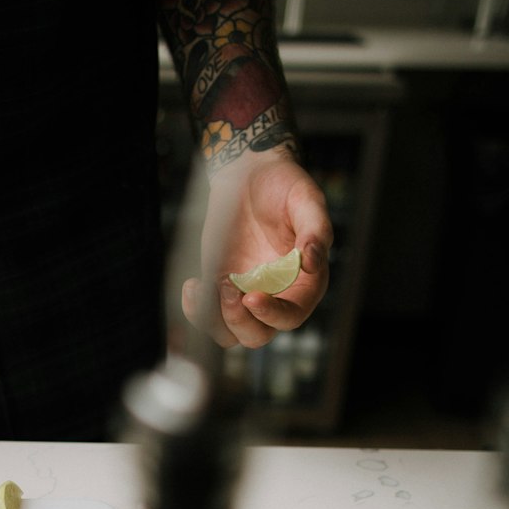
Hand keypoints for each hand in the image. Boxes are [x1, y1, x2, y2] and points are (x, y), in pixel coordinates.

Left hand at [181, 149, 331, 348]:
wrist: (251, 174)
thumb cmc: (284, 186)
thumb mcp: (305, 200)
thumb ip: (315, 230)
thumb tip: (312, 261)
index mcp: (303, 282)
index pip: (292, 314)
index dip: (273, 314)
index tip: (252, 298)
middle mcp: (275, 295)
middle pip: (259, 335)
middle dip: (241, 322)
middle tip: (228, 289)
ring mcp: (245, 293)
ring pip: (230, 333)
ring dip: (216, 321)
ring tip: (206, 286)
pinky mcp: (219, 286)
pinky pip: (207, 315)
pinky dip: (196, 310)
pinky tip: (192, 285)